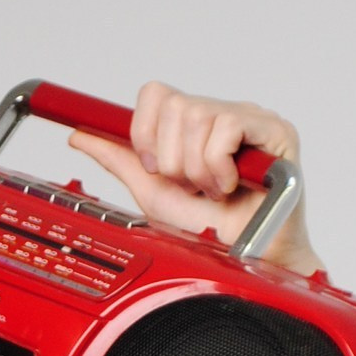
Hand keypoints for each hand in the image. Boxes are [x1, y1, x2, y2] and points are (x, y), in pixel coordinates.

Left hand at [67, 81, 321, 273]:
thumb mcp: (152, 191)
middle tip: (190, 186)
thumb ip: (120, 160)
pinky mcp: (275, 131)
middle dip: (172, 159)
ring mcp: (251, 119)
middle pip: (175, 105)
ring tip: (211, 191)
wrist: (243, 262)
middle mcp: (223, 113)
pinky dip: (218, 165)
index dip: (145, 130)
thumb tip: (81, 134)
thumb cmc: (208, 231)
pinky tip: (229, 186)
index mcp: (195, 124)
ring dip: (197, 167)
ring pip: (198, 116)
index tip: (152, 167)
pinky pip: (228, 126)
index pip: (156, 93)